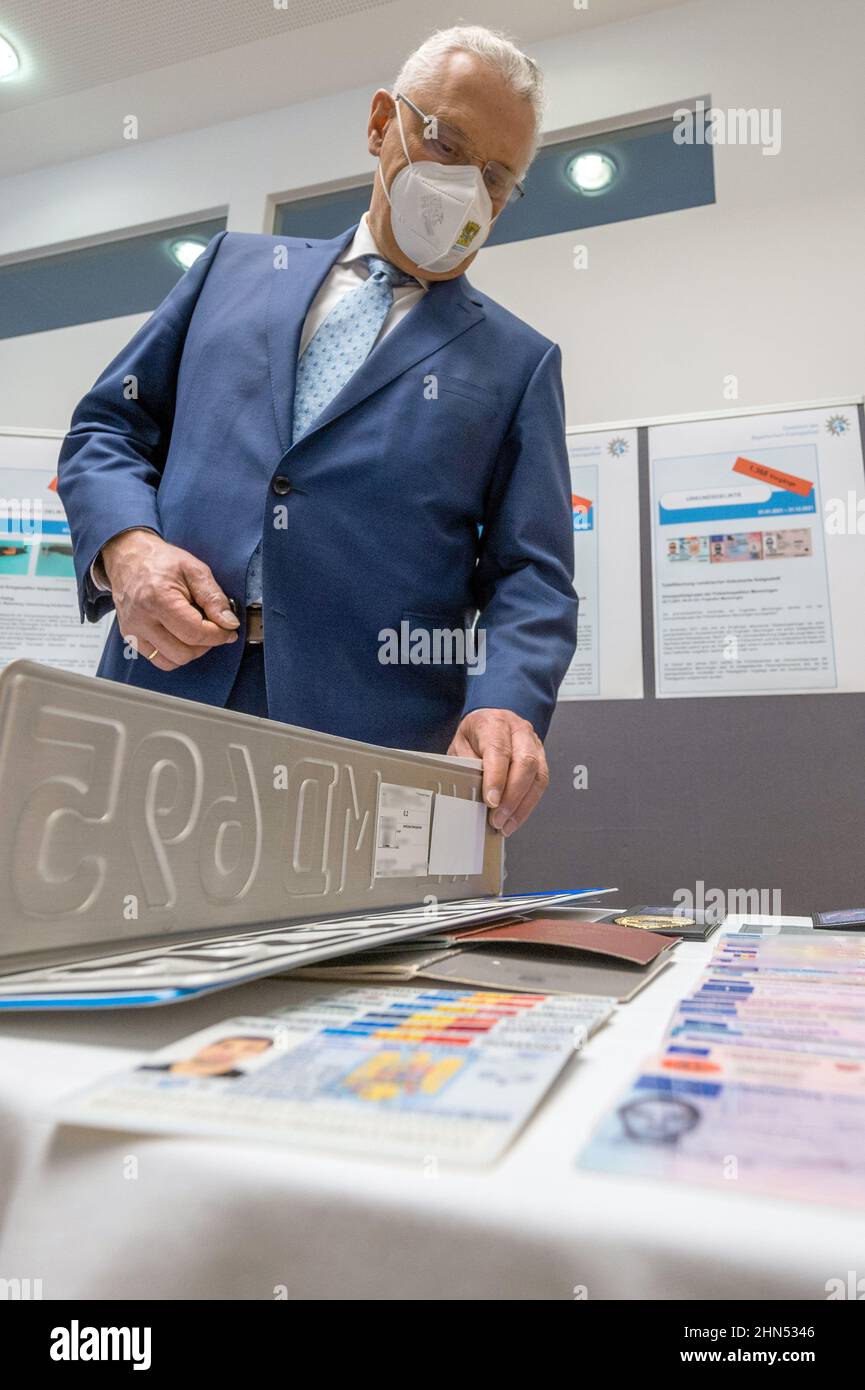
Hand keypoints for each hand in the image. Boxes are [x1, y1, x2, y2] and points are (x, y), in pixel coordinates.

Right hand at [101, 529, 239, 670]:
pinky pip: (158, 659)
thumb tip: (229, 623)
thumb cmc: (161, 561)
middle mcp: (141, 619)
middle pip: (183, 653)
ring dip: (190, 651)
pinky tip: (179, 635)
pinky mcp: (130, 637)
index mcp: (158, 599)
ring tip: (195, 631)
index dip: (218, 635)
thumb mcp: (194, 570)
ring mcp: (133, 631)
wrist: (129, 557)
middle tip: (212, 628)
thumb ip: (214, 598)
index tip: (228, 630)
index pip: (194, 632)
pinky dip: (174, 654)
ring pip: (171, 661)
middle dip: (205, 644)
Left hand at [448, 708, 548, 836]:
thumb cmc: (475, 734)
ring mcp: (534, 744)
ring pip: (538, 776)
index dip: (496, 778)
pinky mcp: (542, 758)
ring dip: (523, 805)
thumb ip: (465, 765)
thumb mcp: (460, 745)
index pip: (499, 750)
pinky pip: (541, 783)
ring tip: (506, 825)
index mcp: (494, 723)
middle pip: (526, 763)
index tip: (490, 801)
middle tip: (498, 818)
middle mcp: (519, 731)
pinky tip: (515, 818)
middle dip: (513, 796)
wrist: (491, 719)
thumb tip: (471, 793)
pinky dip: (528, 804)